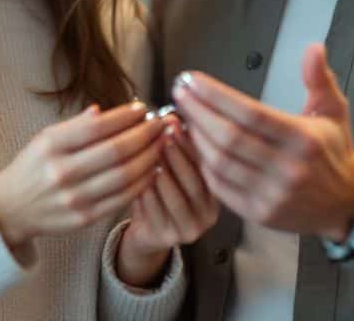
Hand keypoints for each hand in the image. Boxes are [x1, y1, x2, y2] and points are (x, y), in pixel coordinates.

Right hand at [0, 101, 166, 250]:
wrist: (11, 208)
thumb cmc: (34, 166)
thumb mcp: (46, 138)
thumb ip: (76, 126)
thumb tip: (107, 111)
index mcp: (51, 146)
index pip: (97, 127)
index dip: (125, 116)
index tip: (142, 108)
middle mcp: (62, 172)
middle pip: (116, 151)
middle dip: (145, 134)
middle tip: (161, 124)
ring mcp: (74, 198)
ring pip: (124, 176)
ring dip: (150, 157)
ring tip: (162, 144)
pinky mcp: (84, 218)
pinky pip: (122, 199)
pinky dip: (142, 182)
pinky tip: (153, 169)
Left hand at [115, 116, 220, 286]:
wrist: (148, 232)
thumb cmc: (160, 192)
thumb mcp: (173, 168)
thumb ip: (175, 145)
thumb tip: (171, 116)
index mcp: (217, 193)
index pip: (208, 166)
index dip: (191, 143)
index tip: (176, 123)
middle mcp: (210, 214)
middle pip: (194, 182)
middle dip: (177, 155)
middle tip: (163, 134)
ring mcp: (191, 229)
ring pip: (175, 197)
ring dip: (161, 172)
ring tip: (148, 152)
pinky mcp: (169, 238)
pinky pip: (155, 211)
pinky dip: (146, 192)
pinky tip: (136, 176)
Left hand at [172, 44, 353, 239]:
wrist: (349, 204)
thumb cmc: (333, 151)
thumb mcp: (334, 111)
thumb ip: (319, 78)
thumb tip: (313, 47)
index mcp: (303, 139)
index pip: (250, 113)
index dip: (216, 96)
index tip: (192, 79)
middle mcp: (288, 168)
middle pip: (229, 138)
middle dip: (197, 112)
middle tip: (179, 92)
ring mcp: (273, 194)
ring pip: (220, 164)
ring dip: (194, 138)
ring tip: (182, 115)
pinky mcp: (260, 213)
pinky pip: (220, 188)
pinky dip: (201, 166)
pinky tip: (192, 146)